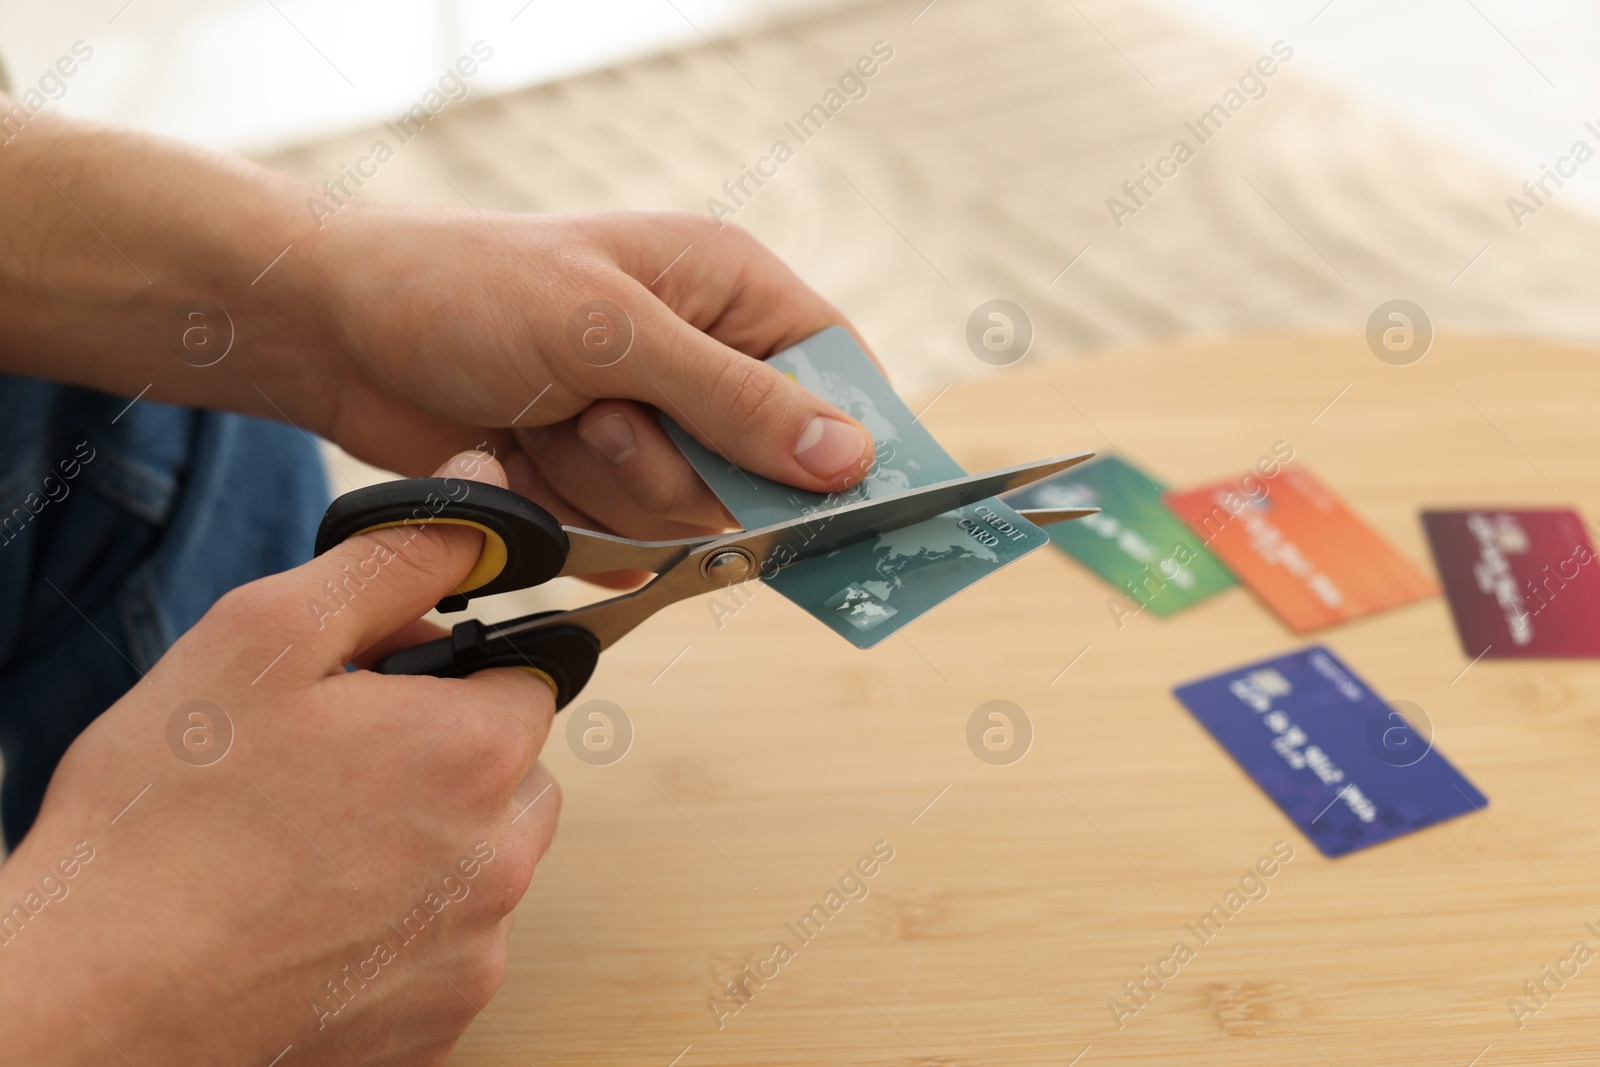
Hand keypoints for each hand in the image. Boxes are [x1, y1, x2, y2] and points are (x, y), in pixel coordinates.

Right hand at [0, 452, 555, 1066]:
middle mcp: (500, 860)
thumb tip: (483, 487)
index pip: (530, 674)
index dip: (449, 667)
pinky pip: (452, 944)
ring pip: (489, 860)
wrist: (91, 998)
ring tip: (314, 845)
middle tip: (334, 765)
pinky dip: (403, 924)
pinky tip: (314, 916)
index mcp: (476, 753)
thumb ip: (396, 557)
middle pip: (516, 770)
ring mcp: (474, 952)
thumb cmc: (163, 818)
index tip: (375, 688)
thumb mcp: (266, 639)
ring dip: (431, 840)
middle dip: (447, 753)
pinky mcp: (441, 1024)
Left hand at [308, 209, 878, 541]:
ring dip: (609, 487)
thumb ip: (733, 400)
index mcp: (726, 288)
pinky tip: (522, 457)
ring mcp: (647, 423)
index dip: (846, 438)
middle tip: (604, 418)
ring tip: (545, 423)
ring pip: (690, 514)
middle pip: (763, 467)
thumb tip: (849, 458)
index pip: (836, 370)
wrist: (336, 334)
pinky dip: (570, 513)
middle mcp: (699, 357)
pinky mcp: (598, 477)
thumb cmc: (468, 291)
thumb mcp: (609, 333)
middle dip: (676, 465)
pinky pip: (628, 538)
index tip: (840, 500)